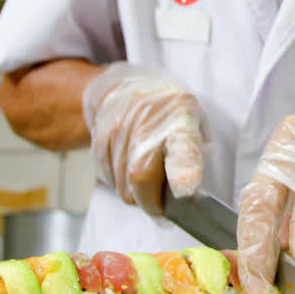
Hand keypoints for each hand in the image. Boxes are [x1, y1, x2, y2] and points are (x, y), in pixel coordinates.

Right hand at [82, 62, 205, 214]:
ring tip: (150, 179)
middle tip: (162, 206)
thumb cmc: (169, 111)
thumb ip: (192, 155)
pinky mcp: (99, 142)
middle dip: (152, 203)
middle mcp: (146, 123)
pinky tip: (131, 168)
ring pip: (124, 186)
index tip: (186, 190)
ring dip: (138, 195)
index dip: (184, 170)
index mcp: (180, 117)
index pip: (182, 146)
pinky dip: (123, 185)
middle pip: (142, 177)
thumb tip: (185, 193)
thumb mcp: (195, 122)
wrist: (125, 87)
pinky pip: (111, 180)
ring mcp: (118, 131)